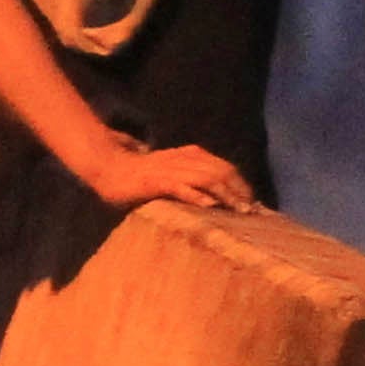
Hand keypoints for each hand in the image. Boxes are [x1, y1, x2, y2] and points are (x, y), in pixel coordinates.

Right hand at [82, 140, 252, 213]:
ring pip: (208, 179)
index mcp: (191, 155)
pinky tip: (209, 206)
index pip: (225, 167)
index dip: (241, 184)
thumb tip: (215, 198)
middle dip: (240, 190)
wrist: (111, 167)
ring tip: (239, 210)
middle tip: (252, 210)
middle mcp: (186, 159)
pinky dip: (197, 196)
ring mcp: (172, 169)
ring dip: (226, 195)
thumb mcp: (173, 172)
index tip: (253, 202)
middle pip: (222, 172)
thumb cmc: (141, 175)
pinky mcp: (157, 181)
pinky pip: (182, 187)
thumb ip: (192, 180)